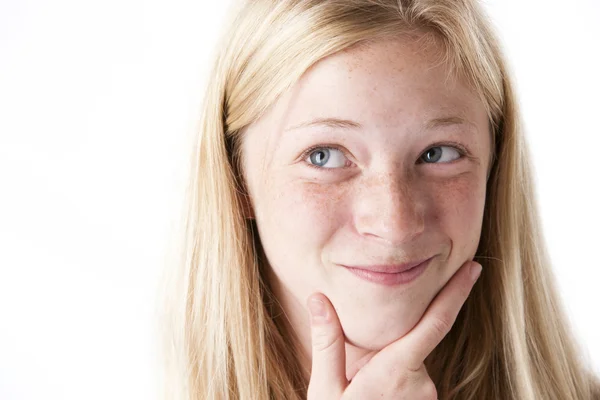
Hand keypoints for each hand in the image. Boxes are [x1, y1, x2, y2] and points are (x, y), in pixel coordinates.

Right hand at [306, 260, 481, 399]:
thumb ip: (327, 341)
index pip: (436, 323)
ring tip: (361, 389)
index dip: (456, 293)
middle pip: (413, 344)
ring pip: (411, 365)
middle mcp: (422, 383)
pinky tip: (373, 395)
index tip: (473, 269)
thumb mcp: (326, 388)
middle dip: (391, 344)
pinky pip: (412, 381)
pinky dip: (395, 379)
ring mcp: (426, 398)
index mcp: (398, 370)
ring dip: (391, 366)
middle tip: (359, 369)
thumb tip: (318, 298)